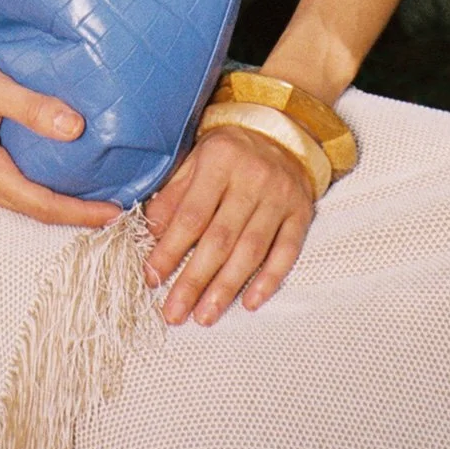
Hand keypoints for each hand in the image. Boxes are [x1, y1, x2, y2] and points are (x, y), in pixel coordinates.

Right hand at [0, 31, 122, 229]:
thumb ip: (33, 109)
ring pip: (19, 196)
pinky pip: (9, 181)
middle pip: (32, 208)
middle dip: (72, 212)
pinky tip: (53, 166)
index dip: (80, 212)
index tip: (115, 213)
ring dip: (54, 198)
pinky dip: (35, 181)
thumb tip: (76, 130)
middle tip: (112, 207)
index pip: (41, 204)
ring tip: (90, 190)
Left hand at [142, 121, 313, 325]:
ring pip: (251, 251)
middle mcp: (253, 177)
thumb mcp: (195, 162)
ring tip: (205, 316)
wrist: (281, 132)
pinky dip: (269, 280)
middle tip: (174, 313)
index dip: (169, 250)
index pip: (191, 215)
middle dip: (194, 280)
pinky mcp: (302, 212)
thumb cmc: (229, 153)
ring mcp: (280, 196)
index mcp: (220, 160)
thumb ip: (172, 198)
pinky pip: (286, 252)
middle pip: (220, 239)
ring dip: (226, 288)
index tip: (152, 279)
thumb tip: (148, 236)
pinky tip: (250, 303)